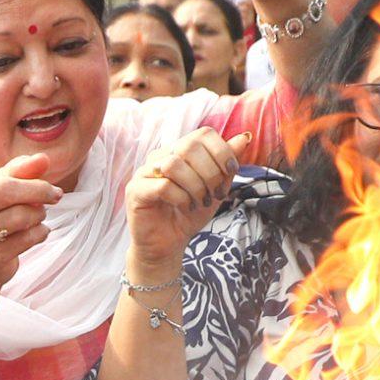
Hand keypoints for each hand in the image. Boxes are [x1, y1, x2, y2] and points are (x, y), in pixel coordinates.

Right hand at [0, 144, 58, 290]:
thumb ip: (19, 170)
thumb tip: (43, 159)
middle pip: (5, 192)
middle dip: (38, 189)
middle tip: (55, 193)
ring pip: (19, 217)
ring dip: (38, 213)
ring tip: (39, 213)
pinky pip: (25, 239)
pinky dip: (40, 232)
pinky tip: (38, 231)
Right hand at [124, 128, 245, 275]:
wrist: (168, 246)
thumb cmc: (189, 216)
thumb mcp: (216, 189)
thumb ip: (227, 164)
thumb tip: (244, 137)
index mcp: (179, 151)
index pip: (203, 134)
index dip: (221, 150)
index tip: (231, 171)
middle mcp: (160, 156)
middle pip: (189, 146)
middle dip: (210, 171)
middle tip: (215, 194)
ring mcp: (145, 172)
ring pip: (174, 164)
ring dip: (195, 186)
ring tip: (200, 203)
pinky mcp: (135, 191)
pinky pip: (163, 186)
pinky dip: (181, 198)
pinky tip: (185, 208)